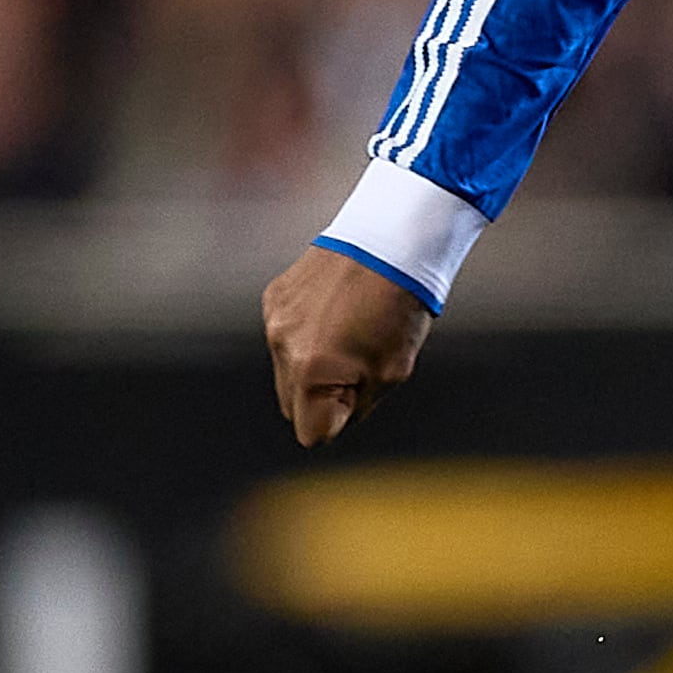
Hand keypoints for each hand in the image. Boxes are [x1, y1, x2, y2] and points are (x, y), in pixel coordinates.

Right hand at [263, 246, 433, 444]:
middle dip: (322, 399)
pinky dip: (307, 336)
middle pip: (293, 404)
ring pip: (287, 371)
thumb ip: (358, 403)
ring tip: (350, 335)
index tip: (358, 397)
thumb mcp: (392, 370)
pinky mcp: (273, 298)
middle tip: (358, 367)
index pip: (312, 431)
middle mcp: (283, 347)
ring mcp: (274, 321)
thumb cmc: (399, 308)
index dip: (338, 422)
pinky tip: (336, 312)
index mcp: (311, 372)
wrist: (388, 241)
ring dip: (313, 368)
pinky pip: (285, 336)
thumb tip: (333, 420)